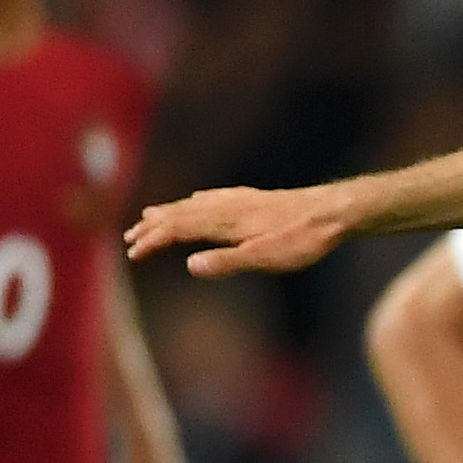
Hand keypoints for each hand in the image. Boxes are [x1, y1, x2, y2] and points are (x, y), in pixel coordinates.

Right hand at [127, 184, 350, 277]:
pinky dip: (195, 202)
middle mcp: (226, 206)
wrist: (332, 212)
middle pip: (180, 214)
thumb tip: (189, 265)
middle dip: (153, 227)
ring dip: (170, 213)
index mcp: (224, 222)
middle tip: (129, 238)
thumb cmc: (301, 239)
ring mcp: (239, 200)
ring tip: (150, 217)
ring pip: (194, 204)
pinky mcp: (253, 199)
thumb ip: (227, 261)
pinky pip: (213, 197)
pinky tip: (197, 199)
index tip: (133, 253)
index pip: (177, 229)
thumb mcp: (264, 258)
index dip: (153, 241)